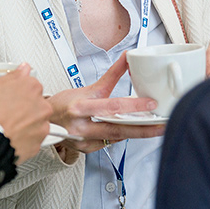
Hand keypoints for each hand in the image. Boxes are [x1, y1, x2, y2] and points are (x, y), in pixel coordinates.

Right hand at [0, 64, 51, 163]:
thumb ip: (12, 76)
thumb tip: (23, 69)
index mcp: (32, 86)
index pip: (30, 85)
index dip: (17, 92)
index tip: (10, 98)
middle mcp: (41, 105)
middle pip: (36, 104)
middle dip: (24, 108)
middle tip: (7, 114)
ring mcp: (41, 125)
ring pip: (36, 122)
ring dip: (26, 124)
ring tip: (8, 127)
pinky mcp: (37, 144)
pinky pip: (33, 139)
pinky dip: (24, 139)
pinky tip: (11, 137)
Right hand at [46, 53, 164, 153]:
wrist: (47, 121)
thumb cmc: (65, 103)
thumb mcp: (88, 87)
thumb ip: (111, 75)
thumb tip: (127, 58)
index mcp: (80, 107)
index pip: (112, 106)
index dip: (133, 106)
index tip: (151, 104)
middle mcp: (81, 126)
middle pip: (117, 128)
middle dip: (143, 128)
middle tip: (162, 124)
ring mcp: (83, 140)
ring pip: (115, 138)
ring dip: (136, 133)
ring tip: (156, 128)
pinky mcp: (86, 150)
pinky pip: (109, 143)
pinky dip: (121, 136)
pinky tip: (131, 131)